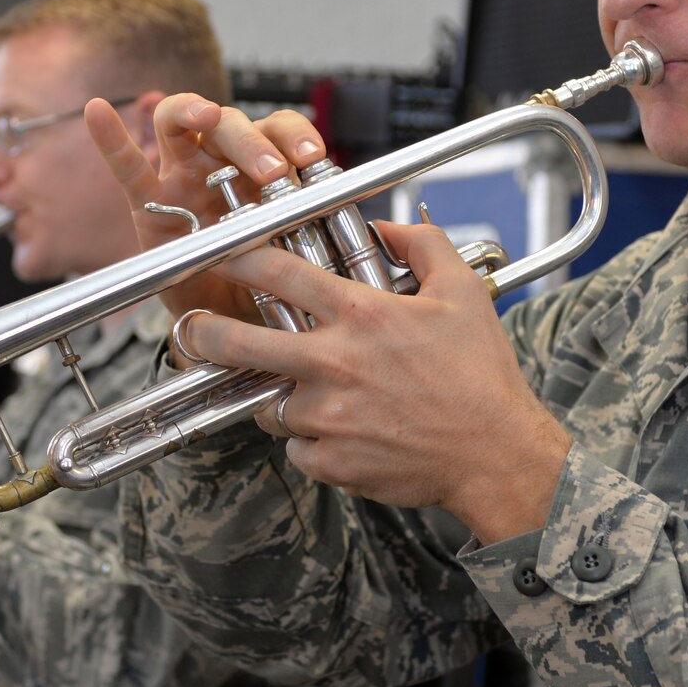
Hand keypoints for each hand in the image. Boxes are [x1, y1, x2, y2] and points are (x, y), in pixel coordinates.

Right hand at [86, 93, 331, 323]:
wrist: (234, 328)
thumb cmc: (272, 285)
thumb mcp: (306, 260)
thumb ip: (328, 240)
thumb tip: (385, 238)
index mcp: (267, 170)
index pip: (283, 131)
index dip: (298, 136)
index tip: (315, 158)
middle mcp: (224, 163)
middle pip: (234, 125)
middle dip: (254, 140)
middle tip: (272, 170)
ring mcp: (183, 176)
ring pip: (184, 126)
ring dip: (198, 116)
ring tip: (206, 120)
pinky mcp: (147, 202)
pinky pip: (127, 167)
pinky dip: (112, 138)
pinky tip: (98, 110)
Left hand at [184, 220, 570, 541]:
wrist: (496, 453)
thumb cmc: (481, 376)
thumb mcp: (463, 292)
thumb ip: (423, 246)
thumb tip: (390, 225)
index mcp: (359, 315)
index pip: (277, 273)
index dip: (238, 257)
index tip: (220, 255)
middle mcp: (333, 363)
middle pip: (238, 343)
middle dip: (202, 333)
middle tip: (191, 330)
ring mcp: (327, 416)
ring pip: (268, 403)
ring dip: (275, 395)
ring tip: (300, 392)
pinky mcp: (330, 461)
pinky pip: (297, 449)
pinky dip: (309, 442)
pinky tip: (340, 432)